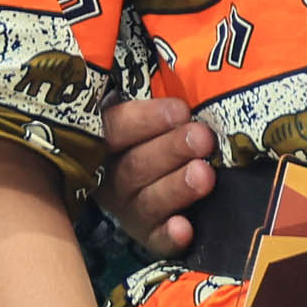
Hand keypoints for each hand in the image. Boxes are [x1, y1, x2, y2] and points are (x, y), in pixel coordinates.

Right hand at [101, 69, 219, 253]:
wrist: (164, 164)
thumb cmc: (160, 124)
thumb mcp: (151, 105)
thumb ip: (157, 93)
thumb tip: (187, 66)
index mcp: (101, 139)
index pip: (113, 130)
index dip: (144, 121)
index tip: (181, 110)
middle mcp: (109, 176)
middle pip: (132, 168)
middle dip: (169, 151)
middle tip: (201, 138)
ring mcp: (128, 209)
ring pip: (146, 202)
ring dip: (176, 187)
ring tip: (205, 174)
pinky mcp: (150, 235)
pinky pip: (155, 241)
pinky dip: (170, 236)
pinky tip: (186, 230)